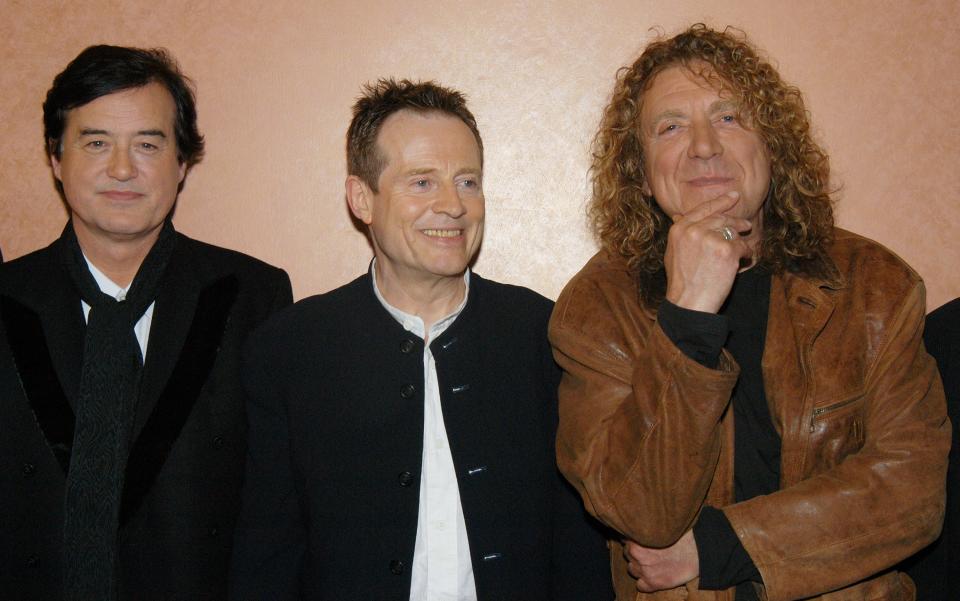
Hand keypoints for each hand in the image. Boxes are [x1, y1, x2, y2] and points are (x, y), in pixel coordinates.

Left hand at [625, 529, 699, 591]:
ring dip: (639, 566)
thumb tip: (640, 516)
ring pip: (632, 569)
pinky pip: (640, 585)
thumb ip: (647, 524)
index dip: (632, 538)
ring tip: (651, 562)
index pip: (625, 538)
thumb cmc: (683, 536)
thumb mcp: (662, 525)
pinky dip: (644, 581)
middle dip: (635, 552)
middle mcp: (637, 555)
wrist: (699, 553)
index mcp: (637, 538)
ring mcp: (644, 571)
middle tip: (648, 550)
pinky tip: (653, 575)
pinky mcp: (653, 584)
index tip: (639, 538)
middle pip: (627, 553)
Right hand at [663, 192, 754, 312]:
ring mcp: (711, 239)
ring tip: (743, 245)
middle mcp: (694, 230)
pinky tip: (744, 260)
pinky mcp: (727, 251)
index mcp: (679, 229)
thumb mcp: (672, 252)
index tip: (733, 196)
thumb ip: (680, 233)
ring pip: (733, 230)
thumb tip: (678, 216)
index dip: (720, 201)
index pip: (702, 209)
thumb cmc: (681, 281)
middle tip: (746, 224)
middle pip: (720, 218)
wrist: (689, 302)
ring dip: (740, 237)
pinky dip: (746, 253)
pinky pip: (743, 246)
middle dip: (736, 220)